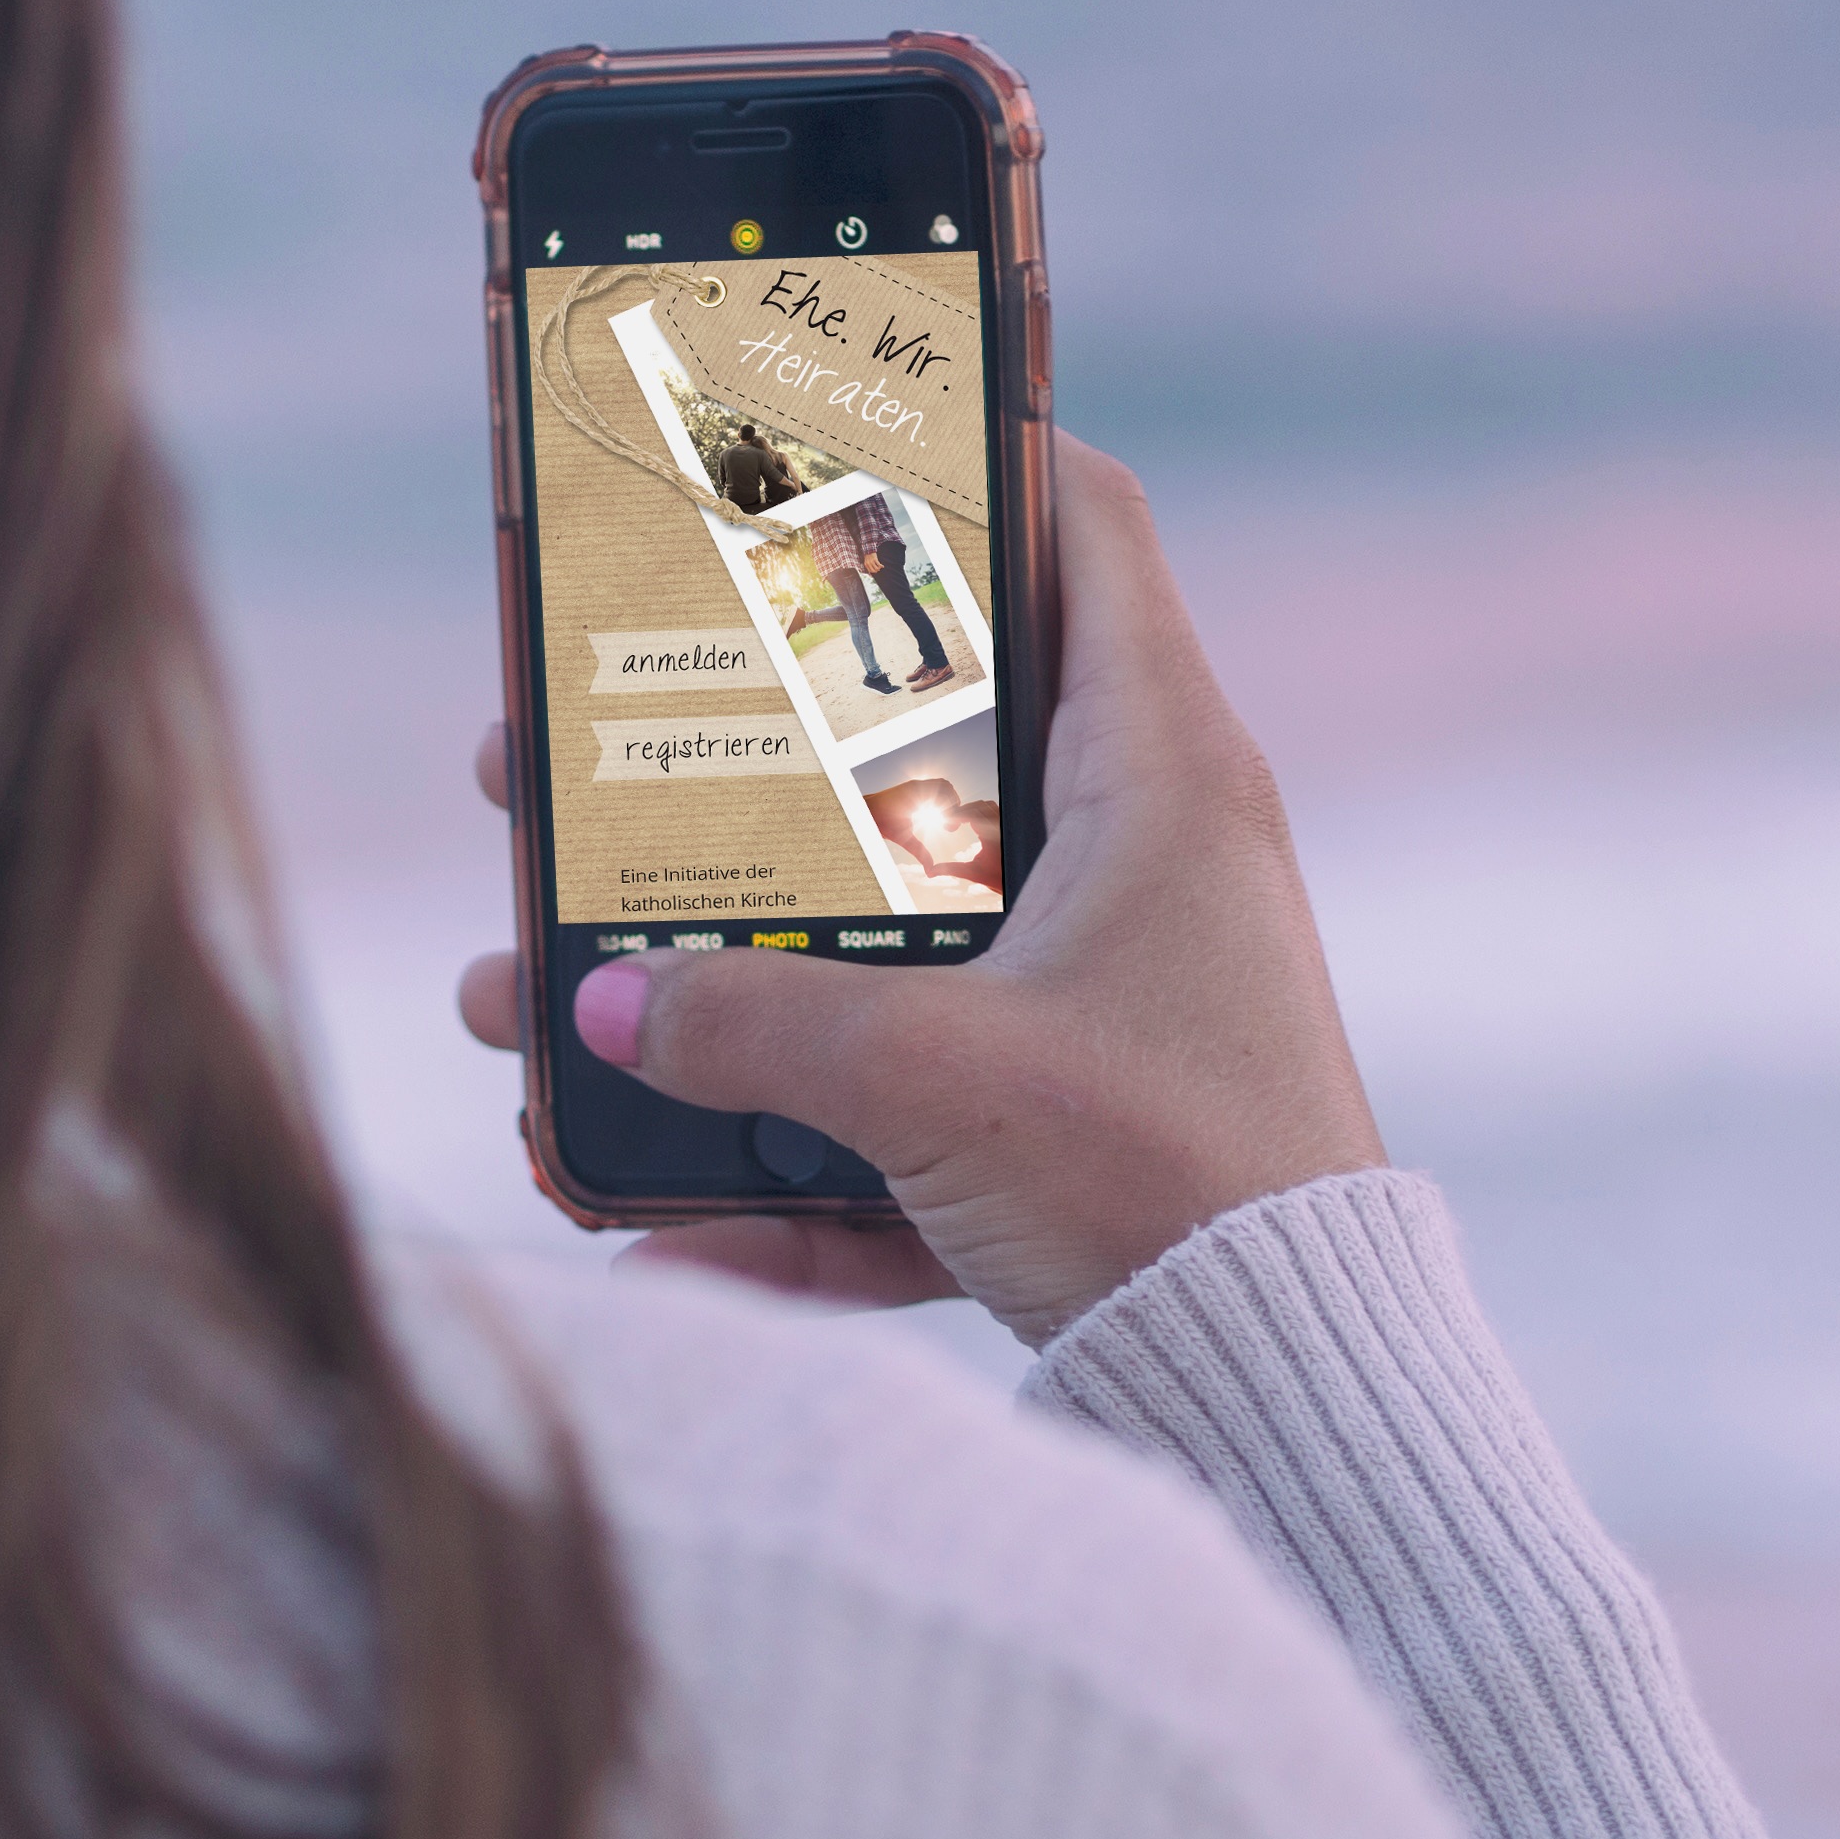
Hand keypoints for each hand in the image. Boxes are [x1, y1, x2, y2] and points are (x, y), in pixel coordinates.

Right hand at [457, 434, 1385, 1346]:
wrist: (1295, 1398)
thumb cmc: (1166, 1183)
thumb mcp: (938, 1080)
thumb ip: (755, 1031)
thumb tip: (588, 1010)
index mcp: (1157, 777)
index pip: (1087, 531)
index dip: (977, 454)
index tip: (832, 440)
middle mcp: (1141, 858)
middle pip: (921, 744)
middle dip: (741, 753)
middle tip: (592, 741)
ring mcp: (1107, 991)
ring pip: (887, 936)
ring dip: (727, 966)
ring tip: (544, 973)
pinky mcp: (1073, 1123)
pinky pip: (903, 1111)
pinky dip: (787, 1166)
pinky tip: (650, 1232)